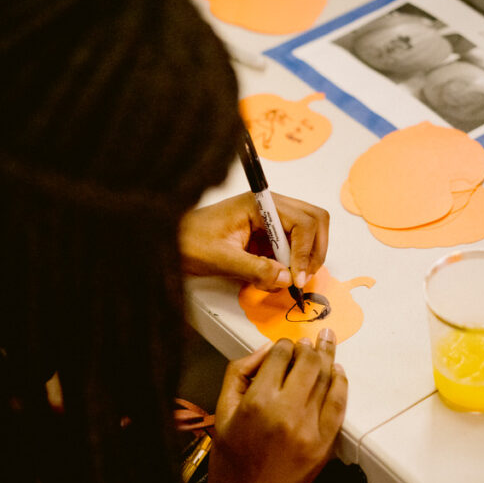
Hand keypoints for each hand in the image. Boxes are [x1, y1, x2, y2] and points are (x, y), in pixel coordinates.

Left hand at [179, 192, 329, 290]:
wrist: (169, 241)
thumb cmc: (187, 241)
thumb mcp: (221, 259)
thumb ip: (255, 269)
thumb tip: (286, 278)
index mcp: (258, 204)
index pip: (303, 221)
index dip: (306, 252)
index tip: (298, 277)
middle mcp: (268, 207)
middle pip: (314, 220)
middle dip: (314, 250)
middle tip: (302, 276)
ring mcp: (268, 220)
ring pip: (306, 232)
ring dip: (305, 257)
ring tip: (289, 278)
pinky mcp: (264, 235)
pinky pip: (290, 246)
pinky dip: (291, 263)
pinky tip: (275, 277)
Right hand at [196, 331, 346, 482]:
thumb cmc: (229, 459)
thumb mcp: (222, 411)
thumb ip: (239, 373)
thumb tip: (266, 350)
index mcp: (257, 401)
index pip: (279, 356)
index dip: (283, 345)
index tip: (284, 345)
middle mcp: (287, 411)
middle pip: (308, 363)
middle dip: (311, 346)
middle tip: (315, 337)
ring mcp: (310, 428)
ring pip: (327, 380)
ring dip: (329, 359)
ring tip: (328, 344)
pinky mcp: (325, 443)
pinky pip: (339, 405)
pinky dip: (341, 385)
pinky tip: (338, 373)